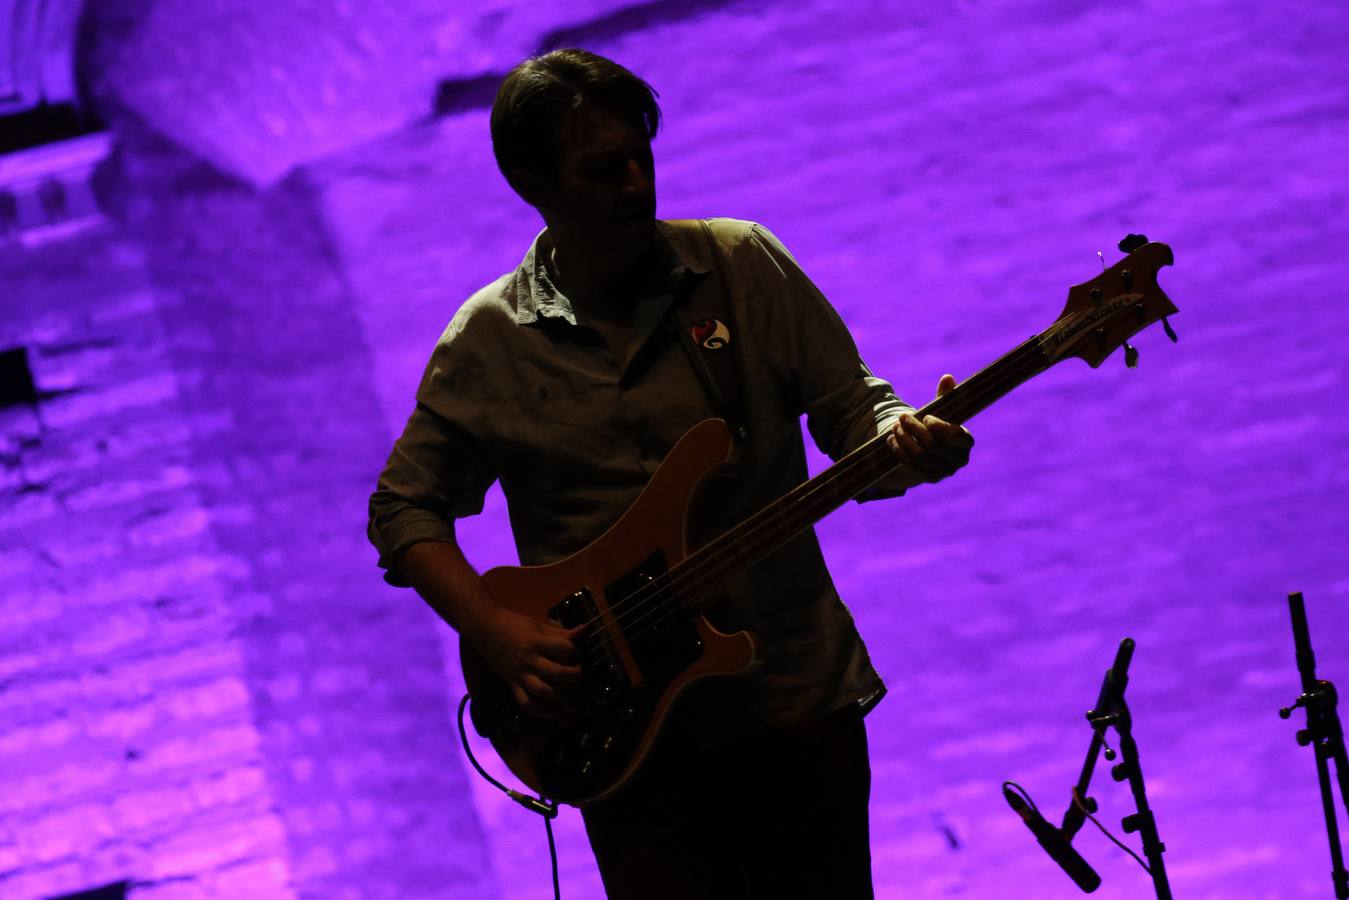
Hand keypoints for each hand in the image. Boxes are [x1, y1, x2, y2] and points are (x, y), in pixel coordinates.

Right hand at [467, 604, 583, 721]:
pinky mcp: (511, 684)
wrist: (483, 627)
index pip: (564, 649)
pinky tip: (556, 717)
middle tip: (579, 676)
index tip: (577, 653)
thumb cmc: (511, 623)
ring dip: (561, 698)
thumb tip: (583, 631)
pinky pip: (526, 702)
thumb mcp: (537, 625)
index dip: (574, 651)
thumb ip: (560, 632)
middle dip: (573, 677)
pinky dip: (542, 712)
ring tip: (573, 698)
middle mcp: (528, 661)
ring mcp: (519, 675)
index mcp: (536, 642)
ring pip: (542, 692)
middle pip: (556, 674)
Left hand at [885, 373, 973, 483]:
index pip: (954, 435)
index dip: (938, 426)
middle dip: (915, 429)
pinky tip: (892, 440)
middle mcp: (960, 459)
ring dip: (905, 440)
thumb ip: (945, 396)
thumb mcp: (942, 410)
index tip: (926, 417)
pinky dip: (900, 452)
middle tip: (902, 417)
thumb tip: (947, 377)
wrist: (930, 448)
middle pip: (934, 445)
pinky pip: (912, 466)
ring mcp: (945, 472)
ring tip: (895, 427)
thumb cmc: (938, 425)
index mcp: (966, 441)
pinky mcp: (930, 478)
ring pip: (921, 456)